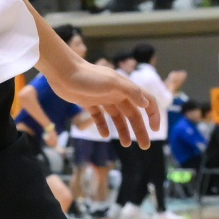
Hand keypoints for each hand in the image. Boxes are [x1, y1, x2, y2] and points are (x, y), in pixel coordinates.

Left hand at [42, 51, 163, 147]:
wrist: (63, 72)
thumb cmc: (89, 76)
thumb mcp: (113, 82)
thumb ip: (131, 92)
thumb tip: (146, 104)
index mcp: (125, 88)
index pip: (146, 101)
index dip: (153, 115)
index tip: (155, 130)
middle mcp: (117, 93)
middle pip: (133, 114)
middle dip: (140, 129)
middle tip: (144, 146)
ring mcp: (103, 98)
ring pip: (117, 118)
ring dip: (123, 131)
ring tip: (125, 144)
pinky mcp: (89, 103)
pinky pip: (99, 117)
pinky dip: (103, 126)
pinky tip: (104, 135)